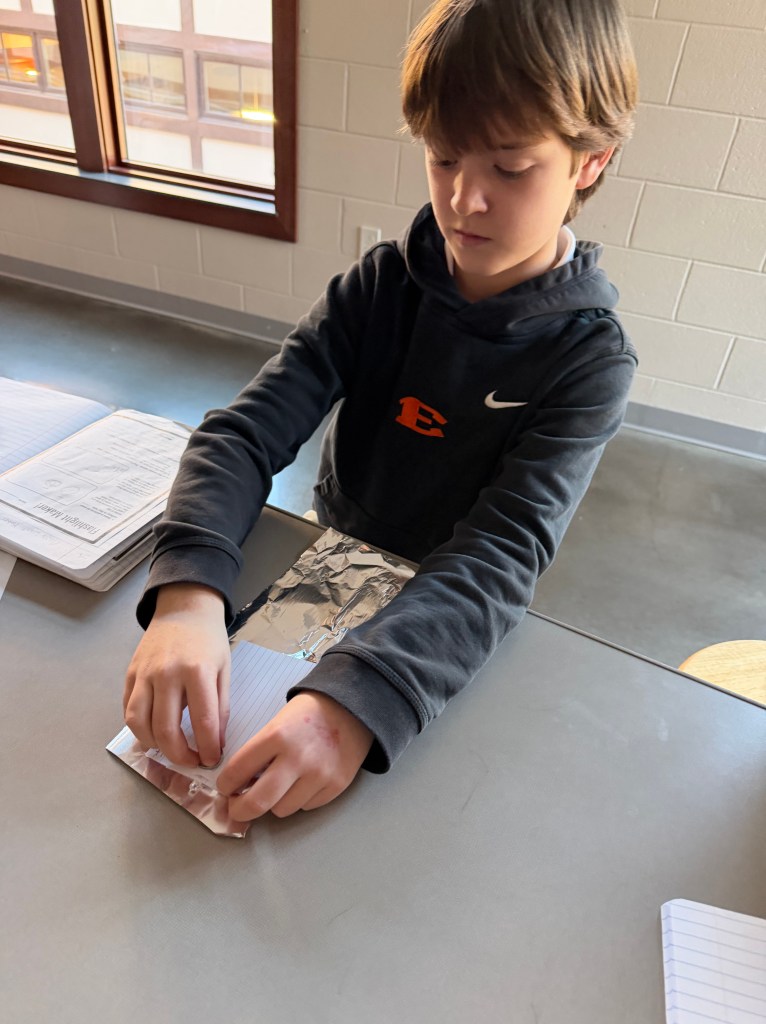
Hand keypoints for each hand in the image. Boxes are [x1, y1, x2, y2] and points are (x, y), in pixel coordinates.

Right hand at [123, 584, 229, 767]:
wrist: (183, 609)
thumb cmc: (208, 640)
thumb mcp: (224, 670)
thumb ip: (221, 707)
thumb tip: (217, 742)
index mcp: (197, 672)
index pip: (202, 721)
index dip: (208, 747)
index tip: (212, 759)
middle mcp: (167, 674)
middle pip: (166, 729)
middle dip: (180, 755)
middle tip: (191, 762)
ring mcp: (144, 674)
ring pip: (139, 723)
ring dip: (154, 746)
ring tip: (170, 750)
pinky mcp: (130, 674)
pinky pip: (128, 709)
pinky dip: (138, 728)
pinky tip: (152, 733)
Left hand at [217, 692, 373, 819]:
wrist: (352, 707)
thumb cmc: (310, 713)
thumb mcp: (278, 723)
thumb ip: (260, 753)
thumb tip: (241, 785)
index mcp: (277, 736)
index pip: (237, 771)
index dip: (225, 785)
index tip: (225, 788)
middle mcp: (297, 758)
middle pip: (257, 802)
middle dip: (240, 810)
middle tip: (237, 808)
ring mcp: (319, 774)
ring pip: (281, 810)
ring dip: (274, 803)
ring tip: (279, 787)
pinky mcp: (336, 785)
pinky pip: (306, 807)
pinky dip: (299, 800)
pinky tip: (303, 782)